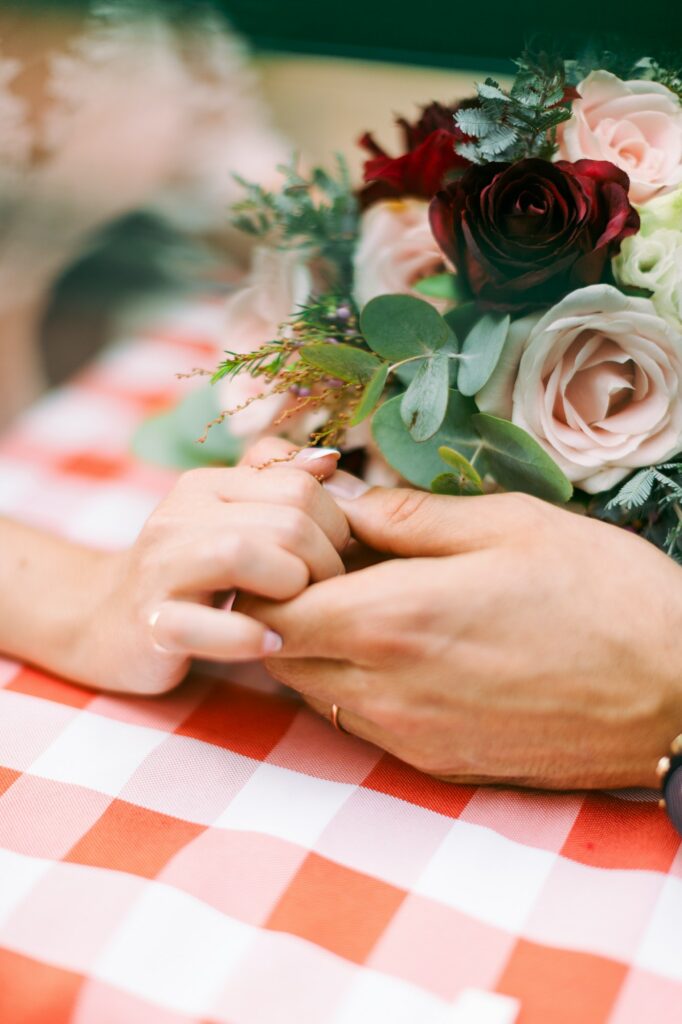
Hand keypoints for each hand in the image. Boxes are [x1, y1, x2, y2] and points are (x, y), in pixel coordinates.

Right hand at [72, 439, 347, 693]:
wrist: (104, 621)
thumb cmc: (189, 572)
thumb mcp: (229, 518)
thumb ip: (278, 484)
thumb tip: (329, 461)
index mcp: (207, 486)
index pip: (299, 485)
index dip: (337, 525)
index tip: (338, 558)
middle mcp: (179, 517)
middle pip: (284, 521)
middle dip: (325, 562)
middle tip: (326, 592)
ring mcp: (160, 571)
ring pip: (242, 555)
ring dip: (292, 589)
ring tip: (300, 613)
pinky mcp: (151, 625)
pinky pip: (207, 626)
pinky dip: (249, 637)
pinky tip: (271, 644)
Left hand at [241, 486, 681, 788]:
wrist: (675, 694)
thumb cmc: (604, 595)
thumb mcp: (510, 524)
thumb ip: (410, 516)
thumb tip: (346, 502)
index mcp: (396, 620)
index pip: (271, 611)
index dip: (270, 574)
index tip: (306, 544)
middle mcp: (387, 690)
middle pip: (280, 655)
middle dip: (287, 609)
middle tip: (334, 567)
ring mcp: (410, 736)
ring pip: (314, 693)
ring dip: (321, 647)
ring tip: (375, 604)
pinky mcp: (436, 762)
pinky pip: (360, 722)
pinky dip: (358, 684)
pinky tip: (411, 650)